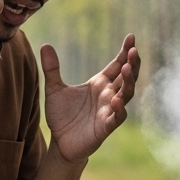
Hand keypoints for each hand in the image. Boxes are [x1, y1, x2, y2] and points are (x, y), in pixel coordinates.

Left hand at [41, 34, 139, 162]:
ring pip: (126, 94)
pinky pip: (117, 117)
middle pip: (126, 77)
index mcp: (100, 83)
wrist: (60, 143)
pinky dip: (118, 109)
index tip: (131, 37)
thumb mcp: (54, 89)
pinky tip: (116, 100)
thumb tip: (45, 45)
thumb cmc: (62, 116)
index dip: (125, 51)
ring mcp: (109, 110)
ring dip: (129, 82)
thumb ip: (51, 69)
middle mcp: (108, 95)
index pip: (117, 64)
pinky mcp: (106, 126)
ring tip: (128, 68)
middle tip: (134, 50)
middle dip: (132, 64)